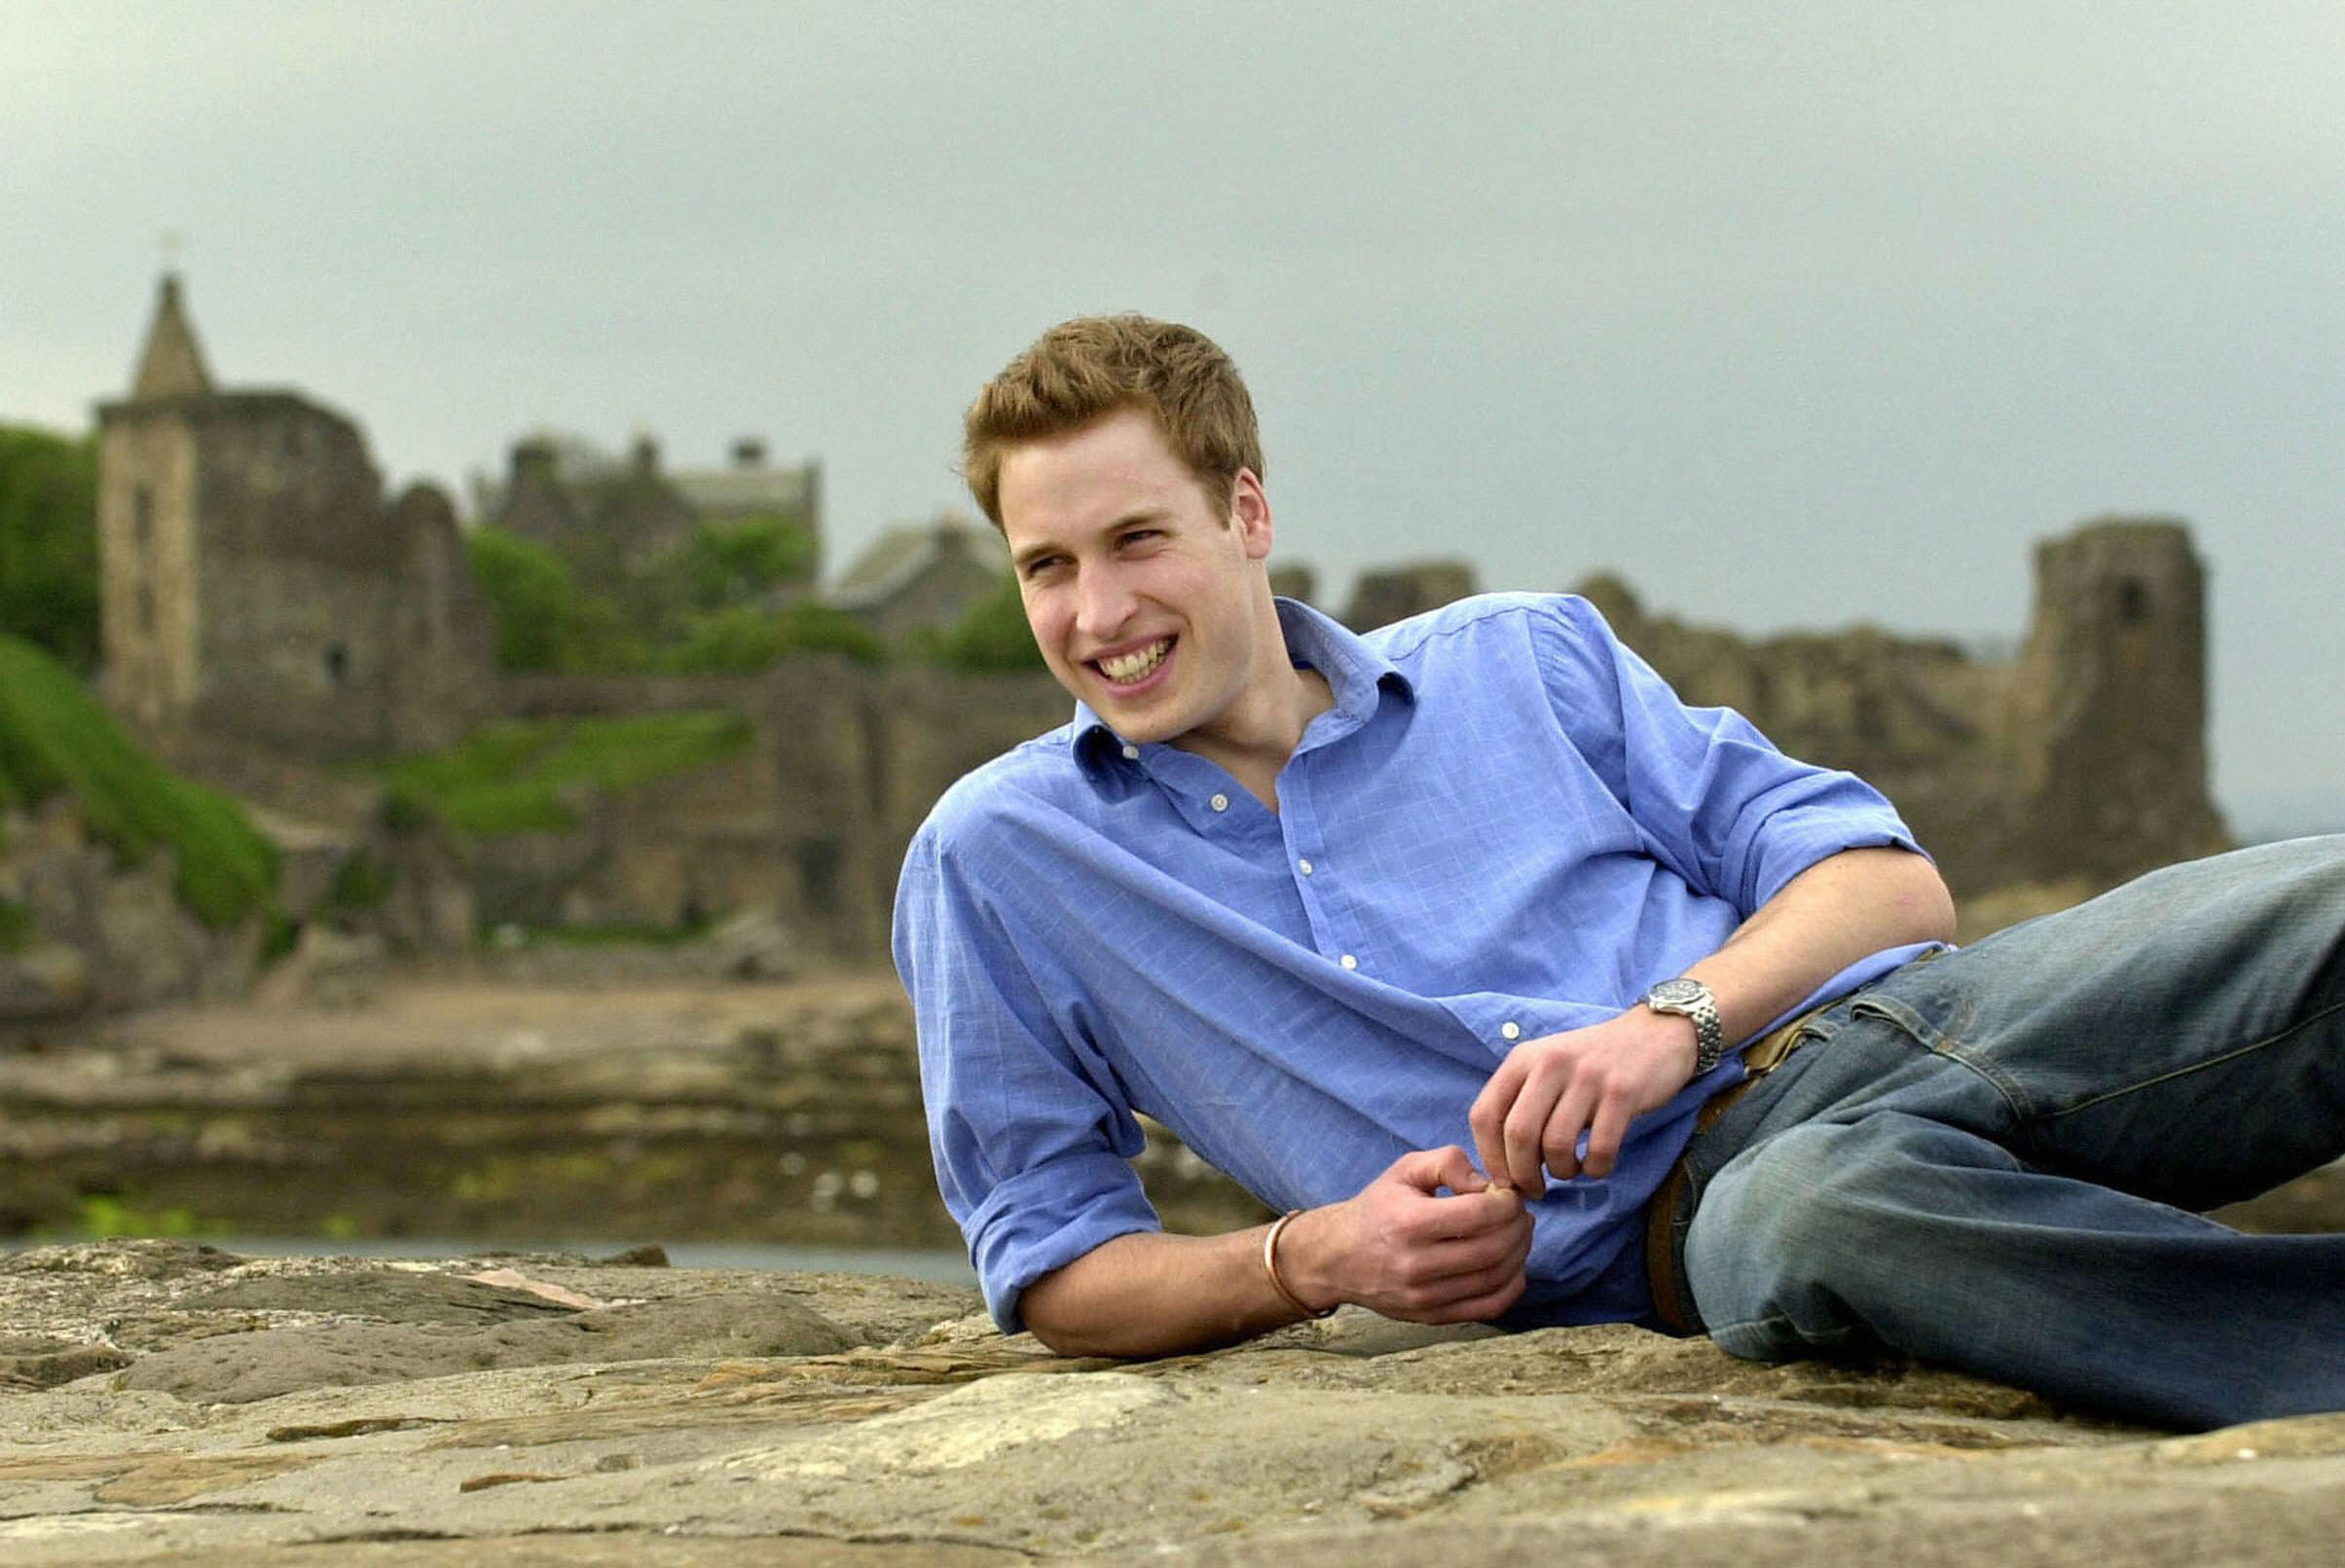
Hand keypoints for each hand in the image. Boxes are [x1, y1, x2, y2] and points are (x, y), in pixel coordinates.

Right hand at [1281, 1148, 1531, 1322]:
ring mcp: (1425, 1297)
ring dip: (1520, 1253)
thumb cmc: (1379, 1208)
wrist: (1339, 1257)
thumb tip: (1488, 1186)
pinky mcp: (1432, 1317)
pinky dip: (1512, 1286)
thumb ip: (1448, 1162)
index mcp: (1409, 1222)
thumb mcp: (1405, 1170)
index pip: (1480, 1214)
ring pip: (1495, 1278)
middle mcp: (1416, 1264)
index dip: (1508, 1203)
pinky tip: (1512, 1265)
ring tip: (1518, 1233)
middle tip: (1520, 1213)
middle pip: (1493, 1248)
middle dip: (1519, 1227)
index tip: (1509, 1194)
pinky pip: (1489, 1307)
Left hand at [1469, 1008, 1698, 1189]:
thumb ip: (1521, 1104)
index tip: (1504, 1179)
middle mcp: (1550, 1064)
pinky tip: (1596, 1165)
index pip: (1484, 1115)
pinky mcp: (1622, 1093)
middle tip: (1535, 1189)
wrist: (1654, 1036)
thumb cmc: (1592, 1062)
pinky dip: (1595, 1169)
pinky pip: (1599, 1149)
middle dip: (1522, 1174)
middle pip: (1518, 1134)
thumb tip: (1504, 1165)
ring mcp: (1587, 1077)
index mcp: (1523, 1059)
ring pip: (1556, 1145)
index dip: (1490, 1157)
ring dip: (1561, 1172)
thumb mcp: (1546, 1067)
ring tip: (1570, 1170)